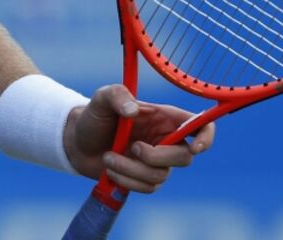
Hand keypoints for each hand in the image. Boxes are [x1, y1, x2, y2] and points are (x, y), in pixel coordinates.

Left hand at [63, 85, 214, 193]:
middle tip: (133, 147)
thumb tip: (133, 111)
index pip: (199, 125)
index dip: (206, 136)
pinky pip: (148, 187)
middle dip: (156, 157)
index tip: (196, 147)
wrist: (76, 142)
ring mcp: (156, 161)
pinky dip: (127, 181)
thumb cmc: (94, 116)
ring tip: (108, 158)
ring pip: (161, 175)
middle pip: (184, 157)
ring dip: (132, 170)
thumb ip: (116, 95)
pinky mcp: (144, 178)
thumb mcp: (101, 98)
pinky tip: (110, 169)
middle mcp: (165, 139)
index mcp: (164, 117)